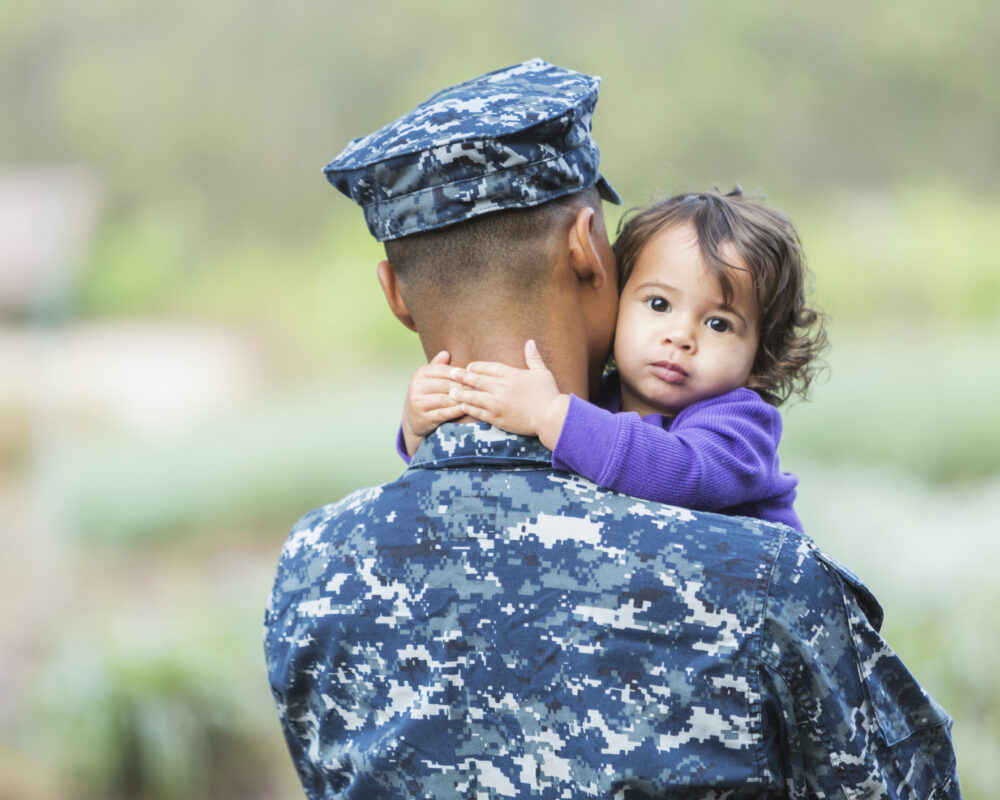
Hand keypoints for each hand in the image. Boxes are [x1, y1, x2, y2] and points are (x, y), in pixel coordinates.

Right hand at [401, 351, 466, 455]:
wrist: (413, 420)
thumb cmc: (427, 395)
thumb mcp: (429, 379)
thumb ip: (438, 366)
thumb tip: (446, 353)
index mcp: (420, 374)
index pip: (443, 370)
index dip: (460, 373)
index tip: (474, 375)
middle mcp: (416, 387)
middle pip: (445, 385)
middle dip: (464, 386)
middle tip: (479, 388)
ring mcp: (418, 403)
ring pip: (445, 399)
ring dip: (462, 399)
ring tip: (475, 398)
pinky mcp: (423, 418)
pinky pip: (444, 413)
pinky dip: (457, 411)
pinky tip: (467, 408)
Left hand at [450, 340, 569, 449]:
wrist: (550, 417)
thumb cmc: (549, 394)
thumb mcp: (542, 372)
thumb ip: (533, 357)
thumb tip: (530, 341)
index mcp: (510, 374)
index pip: (488, 367)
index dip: (477, 367)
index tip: (469, 367)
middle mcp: (500, 387)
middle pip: (476, 379)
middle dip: (462, 376)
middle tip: (452, 374)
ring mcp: (496, 403)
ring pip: (473, 396)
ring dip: (461, 393)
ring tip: (451, 391)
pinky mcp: (496, 418)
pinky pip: (478, 412)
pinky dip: (469, 408)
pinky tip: (462, 406)